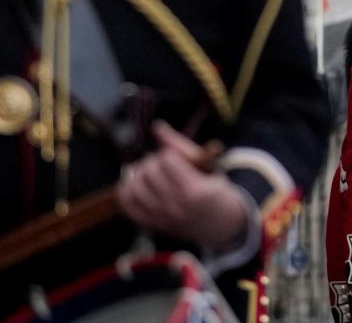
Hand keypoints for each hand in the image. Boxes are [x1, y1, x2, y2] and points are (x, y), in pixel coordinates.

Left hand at [117, 122, 247, 251]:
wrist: (224, 225)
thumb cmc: (218, 192)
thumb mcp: (208, 167)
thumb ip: (180, 146)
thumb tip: (157, 126)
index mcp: (194, 190)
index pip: (166, 160)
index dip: (169, 153)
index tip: (176, 157)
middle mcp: (176, 206)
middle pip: (148, 173)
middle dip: (152, 161)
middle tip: (161, 163)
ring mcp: (163, 218)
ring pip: (134, 188)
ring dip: (138, 175)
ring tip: (148, 172)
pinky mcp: (154, 225)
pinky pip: (129, 206)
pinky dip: (127, 192)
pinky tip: (135, 184)